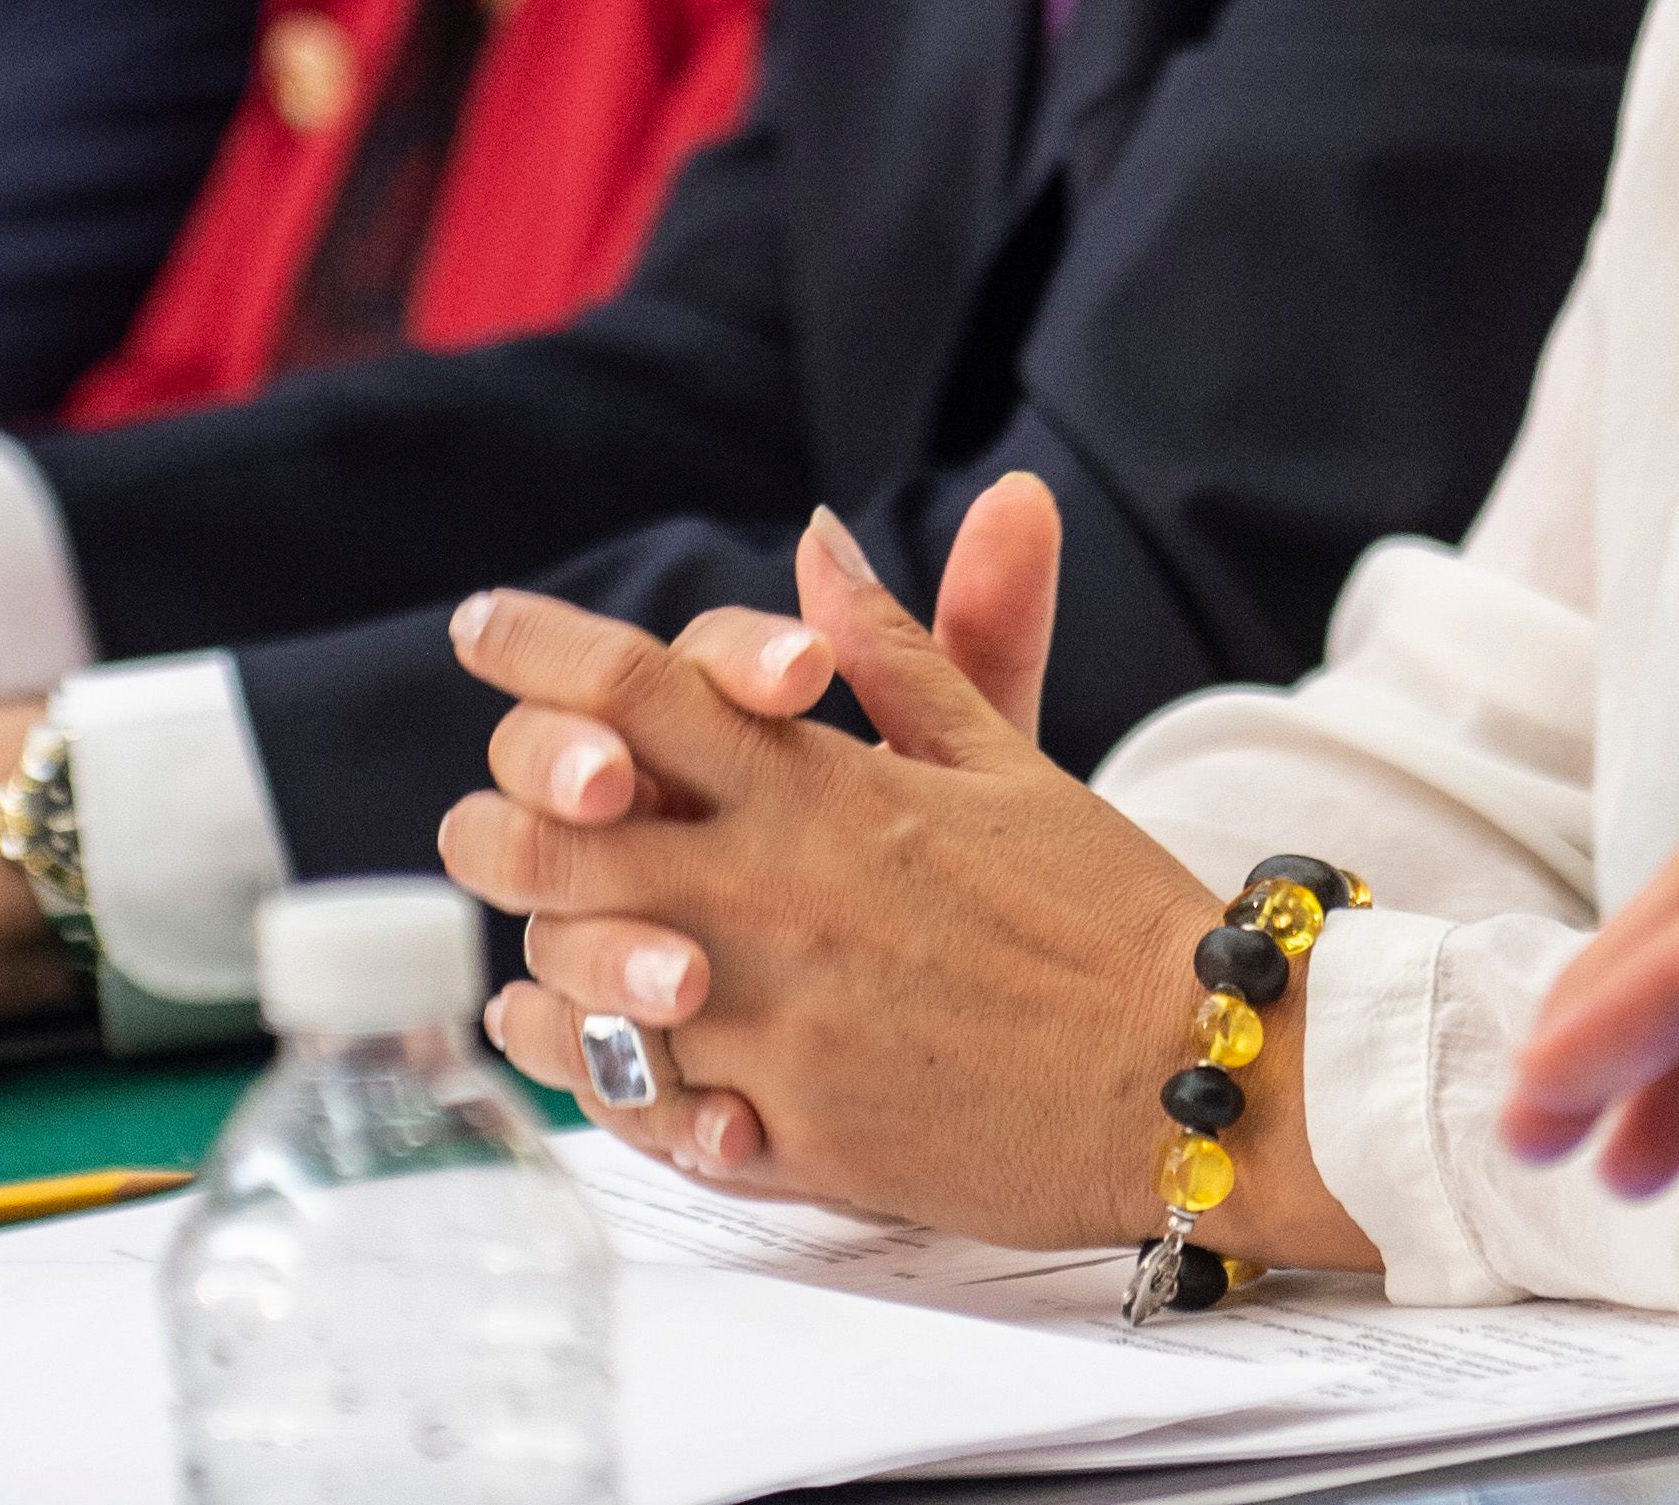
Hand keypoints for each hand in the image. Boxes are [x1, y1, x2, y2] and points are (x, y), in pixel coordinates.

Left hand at [442, 494, 1359, 1264]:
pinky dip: (598, 1076)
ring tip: (541, 948)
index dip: (535, 646)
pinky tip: (594, 1050)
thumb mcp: (1000, 756)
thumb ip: (893, 649)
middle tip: (500, 813)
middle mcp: (777, 895)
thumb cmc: (1101, 907)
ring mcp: (775, 1024)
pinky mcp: (791, 1138)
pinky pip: (638, 1111)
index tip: (479, 627)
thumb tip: (814, 539)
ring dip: (544, 955)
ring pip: (575, 978)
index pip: (630, 687)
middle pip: (557, 834)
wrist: (1198, 1071)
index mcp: (823, 787)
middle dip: (500, 816)